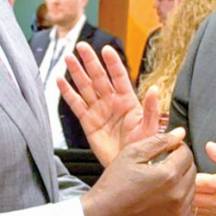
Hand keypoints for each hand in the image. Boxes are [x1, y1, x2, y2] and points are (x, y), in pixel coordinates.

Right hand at [57, 42, 160, 165]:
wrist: (129, 170)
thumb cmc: (143, 149)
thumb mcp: (149, 130)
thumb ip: (150, 109)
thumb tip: (154, 89)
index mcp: (128, 101)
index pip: (119, 77)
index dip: (113, 63)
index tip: (106, 49)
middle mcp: (112, 102)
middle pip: (99, 77)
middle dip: (90, 61)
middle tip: (81, 46)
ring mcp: (99, 111)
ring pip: (86, 87)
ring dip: (77, 72)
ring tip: (69, 57)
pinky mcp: (88, 123)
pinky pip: (76, 105)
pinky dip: (67, 93)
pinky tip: (60, 80)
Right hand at [82, 128, 196, 215]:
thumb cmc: (114, 184)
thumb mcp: (132, 154)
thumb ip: (158, 141)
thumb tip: (180, 133)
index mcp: (168, 175)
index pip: (186, 153)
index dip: (176, 146)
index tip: (165, 148)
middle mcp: (177, 194)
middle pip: (191, 169)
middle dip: (180, 161)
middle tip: (161, 162)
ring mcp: (177, 211)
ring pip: (191, 186)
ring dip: (181, 178)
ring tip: (160, 178)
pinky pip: (186, 203)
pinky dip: (178, 195)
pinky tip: (161, 193)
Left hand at [192, 142, 215, 215]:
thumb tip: (209, 146)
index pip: (196, 181)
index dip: (187, 174)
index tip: (186, 167)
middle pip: (191, 196)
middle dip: (185, 186)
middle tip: (184, 177)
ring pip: (194, 208)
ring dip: (188, 198)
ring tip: (188, 188)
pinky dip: (195, 209)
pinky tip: (194, 200)